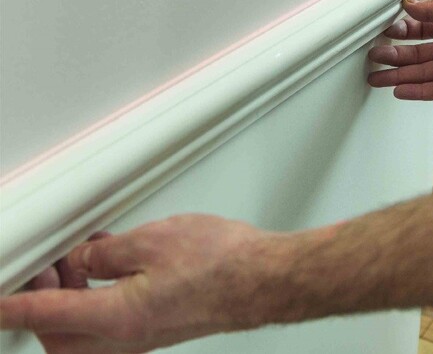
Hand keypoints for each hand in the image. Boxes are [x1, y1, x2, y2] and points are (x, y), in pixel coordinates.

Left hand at [0, 215, 287, 352]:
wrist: (261, 278)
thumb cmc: (222, 263)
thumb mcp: (151, 241)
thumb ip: (104, 253)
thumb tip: (80, 260)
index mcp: (118, 318)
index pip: (45, 316)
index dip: (11, 307)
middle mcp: (126, 337)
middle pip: (58, 336)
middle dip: (39, 305)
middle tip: (42, 268)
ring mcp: (143, 336)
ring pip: (82, 334)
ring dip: (67, 302)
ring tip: (73, 262)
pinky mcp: (158, 327)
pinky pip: (109, 324)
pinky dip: (94, 299)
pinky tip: (106, 266)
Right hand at [367, 0, 432, 99]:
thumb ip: (431, 11)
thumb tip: (407, 6)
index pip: (418, 31)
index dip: (401, 33)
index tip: (384, 34)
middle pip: (416, 55)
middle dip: (393, 58)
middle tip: (373, 59)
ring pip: (422, 73)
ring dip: (399, 76)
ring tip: (376, 79)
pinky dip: (419, 91)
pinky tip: (400, 90)